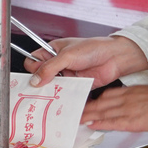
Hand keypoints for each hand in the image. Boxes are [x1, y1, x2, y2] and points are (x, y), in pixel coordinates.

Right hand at [25, 36, 147, 88]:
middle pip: (41, 76)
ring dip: (52, 90)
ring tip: (53, 94)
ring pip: (52, 86)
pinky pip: (65, 93)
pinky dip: (64, 96)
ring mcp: (67, 74)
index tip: (37, 76)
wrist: (115, 57)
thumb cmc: (93, 48)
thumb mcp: (67, 56)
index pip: (33, 61)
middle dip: (41, 83)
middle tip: (41, 89)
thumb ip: (49, 68)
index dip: (33, 68)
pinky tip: (63, 98)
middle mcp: (58, 63)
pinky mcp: (76, 84)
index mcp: (52, 51)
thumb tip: (34, 80)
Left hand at [81, 85, 147, 132]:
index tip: (86, 104)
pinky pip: (112, 122)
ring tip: (78, 119)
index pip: (107, 95)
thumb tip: (129, 104)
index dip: (95, 101)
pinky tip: (92, 124)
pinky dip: (100, 123)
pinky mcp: (132, 120)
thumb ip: (135, 98)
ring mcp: (127, 109)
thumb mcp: (147, 93)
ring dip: (89, 116)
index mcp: (130, 91)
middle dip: (87, 108)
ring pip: (103, 112)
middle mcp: (125, 99)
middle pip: (101, 104)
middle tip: (75, 112)